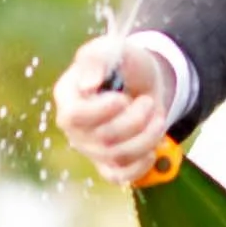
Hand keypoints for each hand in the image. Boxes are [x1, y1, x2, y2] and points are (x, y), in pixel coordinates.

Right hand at [53, 37, 174, 184]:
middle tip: (148, 102)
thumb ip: (97, 58)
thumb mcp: (114, 49)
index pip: (73, 116)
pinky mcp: (107, 164)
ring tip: (158, 117)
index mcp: (67, 97)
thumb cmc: (124, 64)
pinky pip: (120, 177)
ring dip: (147, 137)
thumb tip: (87, 85)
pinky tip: (153, 148)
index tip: (123, 98)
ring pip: (117, 157)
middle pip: (102, 139)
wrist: (143, 82)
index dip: (101, 112)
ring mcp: (90, 148)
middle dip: (135, 120)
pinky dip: (141, 165)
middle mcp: (74, 127)